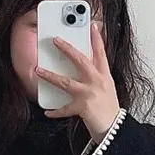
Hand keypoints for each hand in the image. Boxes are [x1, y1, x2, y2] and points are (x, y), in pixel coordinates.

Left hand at [35, 21, 120, 140]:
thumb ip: (97, 77)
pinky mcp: (82, 108)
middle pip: (81, 61)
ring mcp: (89, 94)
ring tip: (39, 71)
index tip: (92, 25)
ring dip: (51, 76)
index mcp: (105, 76)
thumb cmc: (109, 109)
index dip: (97, 38)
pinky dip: (55, 111)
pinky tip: (47, 111)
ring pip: (67, 82)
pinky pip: (65, 109)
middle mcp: (97, 82)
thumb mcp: (107, 89)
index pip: (101, 53)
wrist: (115, 129)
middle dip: (68, 49)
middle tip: (56, 40)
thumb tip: (86, 68)